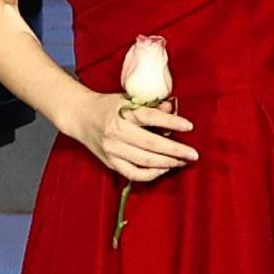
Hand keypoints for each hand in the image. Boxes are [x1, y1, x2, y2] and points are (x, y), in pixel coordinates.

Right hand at [63, 89, 198, 184]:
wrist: (80, 116)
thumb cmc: (108, 106)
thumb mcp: (127, 99)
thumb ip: (150, 106)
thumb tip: (172, 109)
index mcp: (121, 113)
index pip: (150, 118)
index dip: (171, 123)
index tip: (189, 126)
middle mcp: (116, 133)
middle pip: (151, 145)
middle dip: (175, 151)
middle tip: (193, 154)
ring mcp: (112, 150)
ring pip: (144, 161)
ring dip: (167, 163)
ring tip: (183, 162)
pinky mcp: (110, 163)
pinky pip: (133, 174)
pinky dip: (151, 174)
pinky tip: (163, 169)